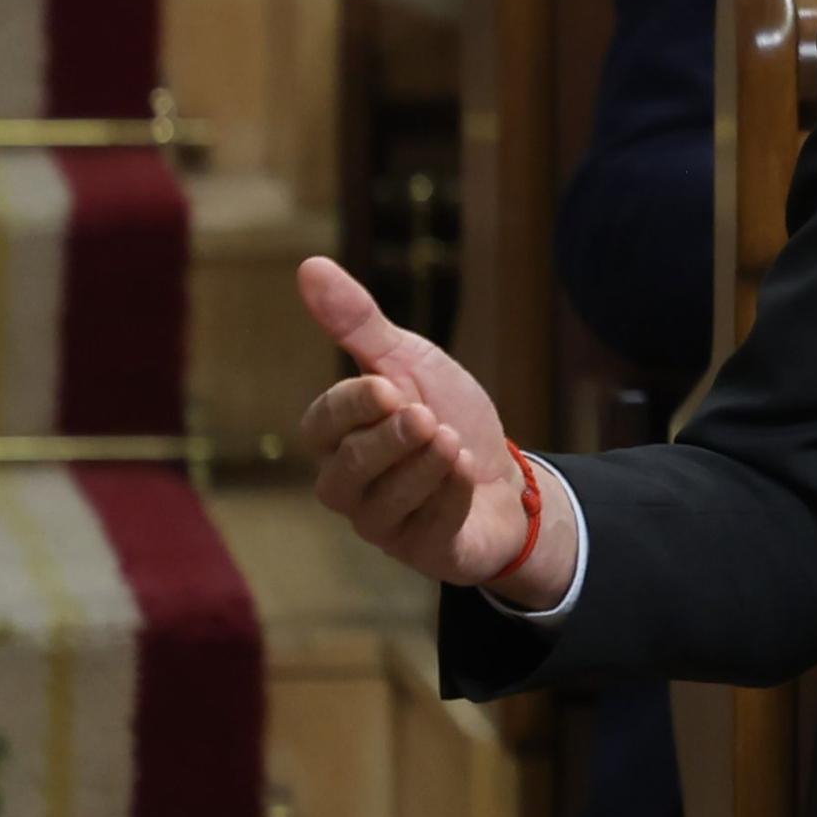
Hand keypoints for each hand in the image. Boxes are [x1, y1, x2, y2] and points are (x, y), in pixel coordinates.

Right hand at [293, 257, 570, 606]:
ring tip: (452, 442)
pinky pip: (426, 527)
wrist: (507, 477)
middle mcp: (347, 484)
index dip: (351, 406)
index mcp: (339, 437)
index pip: (321, 424)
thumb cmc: (450, 415)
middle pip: (348, 468)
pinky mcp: (418, 550)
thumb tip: (309, 265)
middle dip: (391, 440)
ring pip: (382, 502)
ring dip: (424, 468)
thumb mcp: (410, 362)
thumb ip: (359, 323)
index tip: (389, 385)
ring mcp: (379, 523)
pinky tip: (469, 475)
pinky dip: (451, 495)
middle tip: (428, 417)